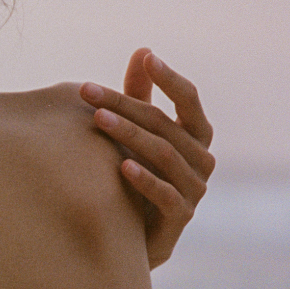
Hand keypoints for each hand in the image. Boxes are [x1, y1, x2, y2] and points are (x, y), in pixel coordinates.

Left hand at [80, 48, 214, 268]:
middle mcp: (201, 160)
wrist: (133, 238)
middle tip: (87, 91)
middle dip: (125, 105)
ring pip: (165, 155)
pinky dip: (145, 179)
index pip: (189, 100)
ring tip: (98, 120)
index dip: (170, 78)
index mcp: (195, 135)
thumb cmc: (136, 176)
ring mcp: (194, 190)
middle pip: (165, 124)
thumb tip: (144, 50)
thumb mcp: (138, 134)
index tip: (148, 58)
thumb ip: (142, 96)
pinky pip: (166, 195)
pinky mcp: (181, 218)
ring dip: (130, 135)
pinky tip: (121, 166)